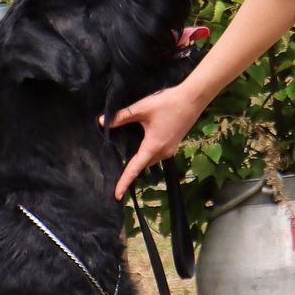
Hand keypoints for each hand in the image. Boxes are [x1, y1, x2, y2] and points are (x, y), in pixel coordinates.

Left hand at [107, 82, 206, 200]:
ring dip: (140, 160)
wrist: (193, 99)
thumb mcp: (142, 108)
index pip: (134, 169)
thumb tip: (102, 122)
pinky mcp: (174, 144)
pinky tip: (141, 145)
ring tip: (126, 159)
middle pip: (142, 165)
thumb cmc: (167, 103)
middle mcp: (163, 152)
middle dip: (131, 170)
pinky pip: (157, 154)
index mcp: (153, 146)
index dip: (124, 182)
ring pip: (150, 160)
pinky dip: (148, 153)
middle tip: (116, 174)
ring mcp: (170, 150)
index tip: (117, 195)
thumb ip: (121, 116)